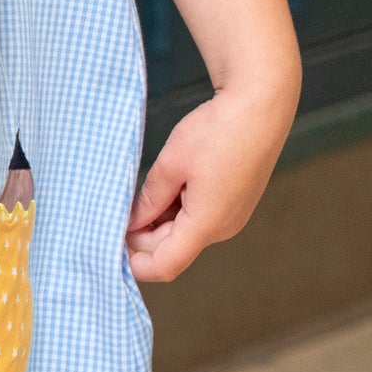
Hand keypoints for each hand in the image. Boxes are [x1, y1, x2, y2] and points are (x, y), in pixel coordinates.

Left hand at [126, 80, 296, 283]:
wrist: (261, 106)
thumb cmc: (217, 132)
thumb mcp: (171, 163)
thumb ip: (149, 199)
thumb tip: (131, 223)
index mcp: (207, 224)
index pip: (165, 265)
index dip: (135, 263)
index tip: (110, 242)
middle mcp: (223, 228)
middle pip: (173, 248)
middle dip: (141, 236)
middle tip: (114, 209)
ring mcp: (232, 215)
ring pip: (184, 231)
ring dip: (157, 221)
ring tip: (136, 193)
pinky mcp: (234, 201)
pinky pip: (199, 216)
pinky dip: (175, 209)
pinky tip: (161, 186)